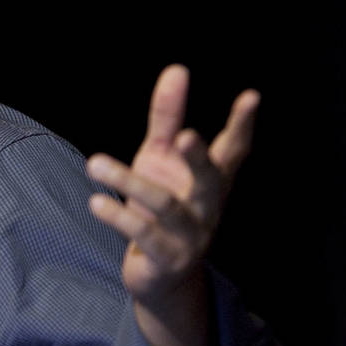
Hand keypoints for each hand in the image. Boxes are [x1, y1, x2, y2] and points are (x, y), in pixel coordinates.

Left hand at [85, 64, 258, 308]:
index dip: (243, 125)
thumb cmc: (162, 207)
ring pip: (164, 206)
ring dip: (128, 183)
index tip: (252, 96)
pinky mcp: (167, 259)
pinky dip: (118, 217)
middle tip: (185, 136)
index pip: (234, 150)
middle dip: (198, 159)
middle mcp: (208, 207)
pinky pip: (143, 235)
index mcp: (212, 181)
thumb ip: (167, 117)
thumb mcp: (160, 158)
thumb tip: (177, 69)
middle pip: (209, 180)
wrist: (158, 276)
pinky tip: (95, 201)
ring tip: (93, 163)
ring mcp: (191, 236)